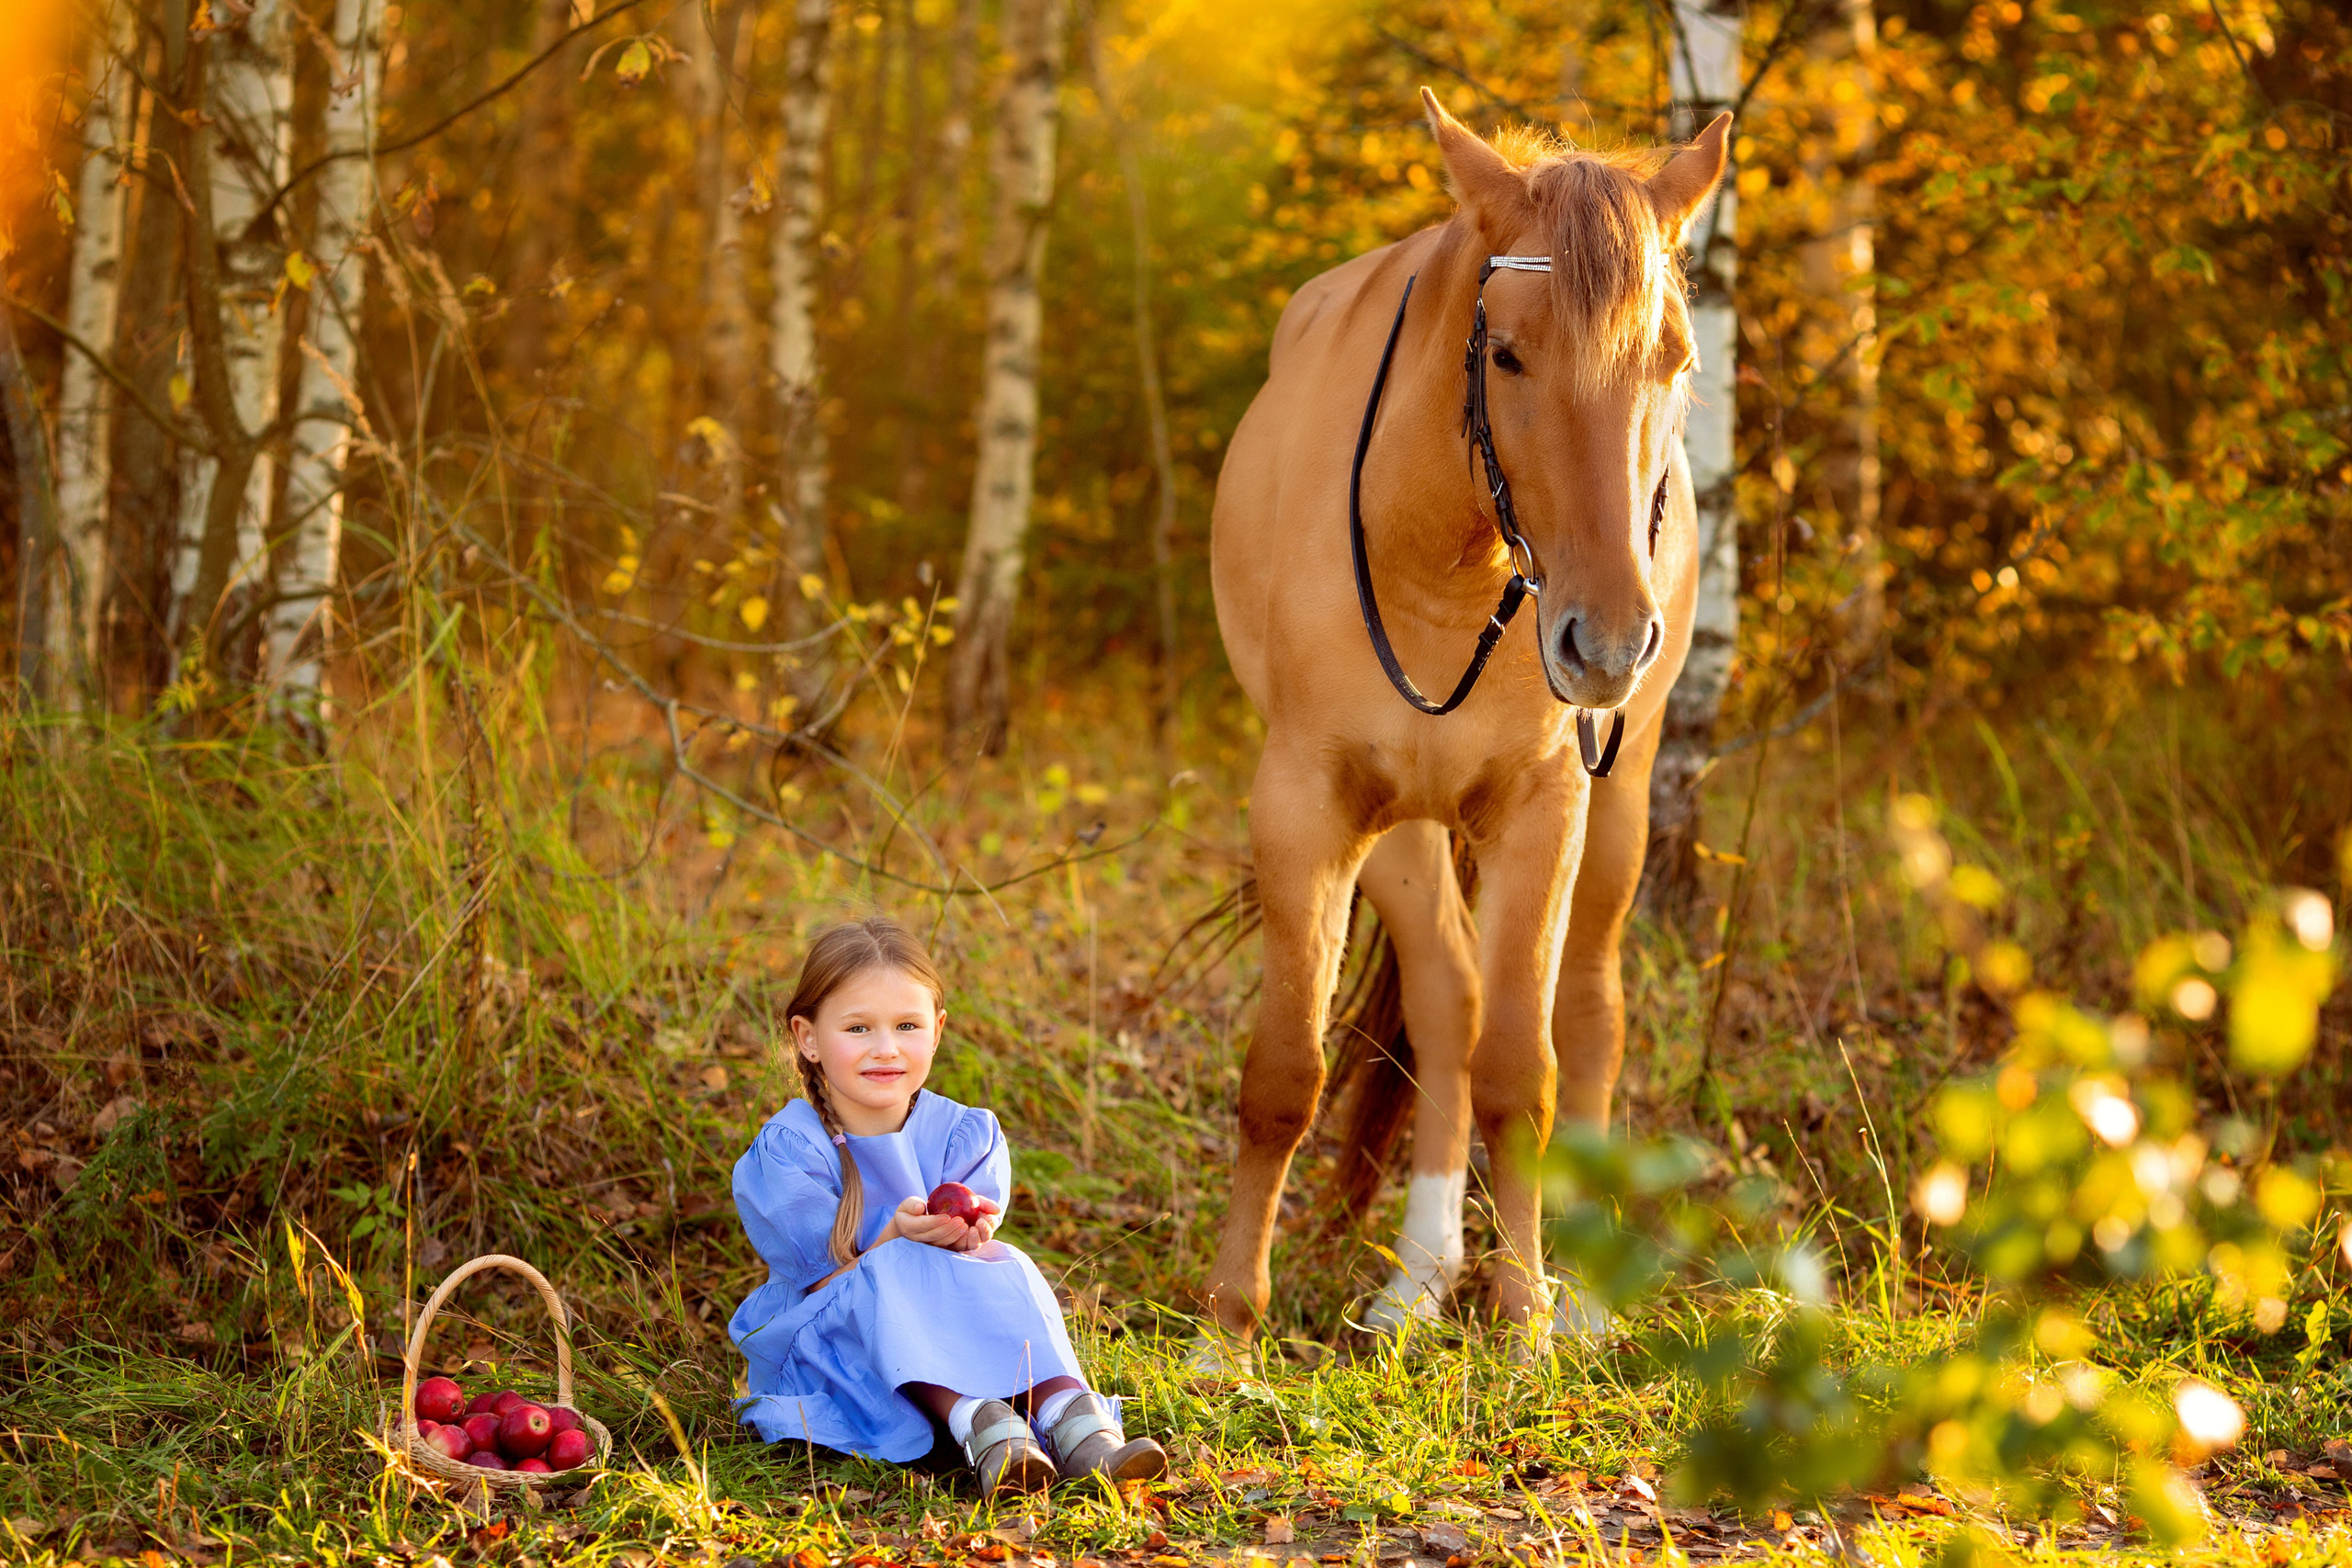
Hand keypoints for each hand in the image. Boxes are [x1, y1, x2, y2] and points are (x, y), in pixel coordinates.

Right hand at [883, 1193, 1000, 1249]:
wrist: (908, 1224)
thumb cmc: (909, 1210)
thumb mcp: (907, 1204)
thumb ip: (912, 1204)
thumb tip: (920, 1208)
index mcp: (909, 1227)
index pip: (923, 1225)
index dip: (935, 1222)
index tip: (947, 1216)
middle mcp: (918, 1238)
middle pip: (934, 1236)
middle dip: (948, 1229)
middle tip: (961, 1221)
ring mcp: (927, 1244)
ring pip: (942, 1243)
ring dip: (954, 1236)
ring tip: (966, 1226)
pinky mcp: (936, 1246)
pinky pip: (947, 1246)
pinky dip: (957, 1241)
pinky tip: (967, 1233)